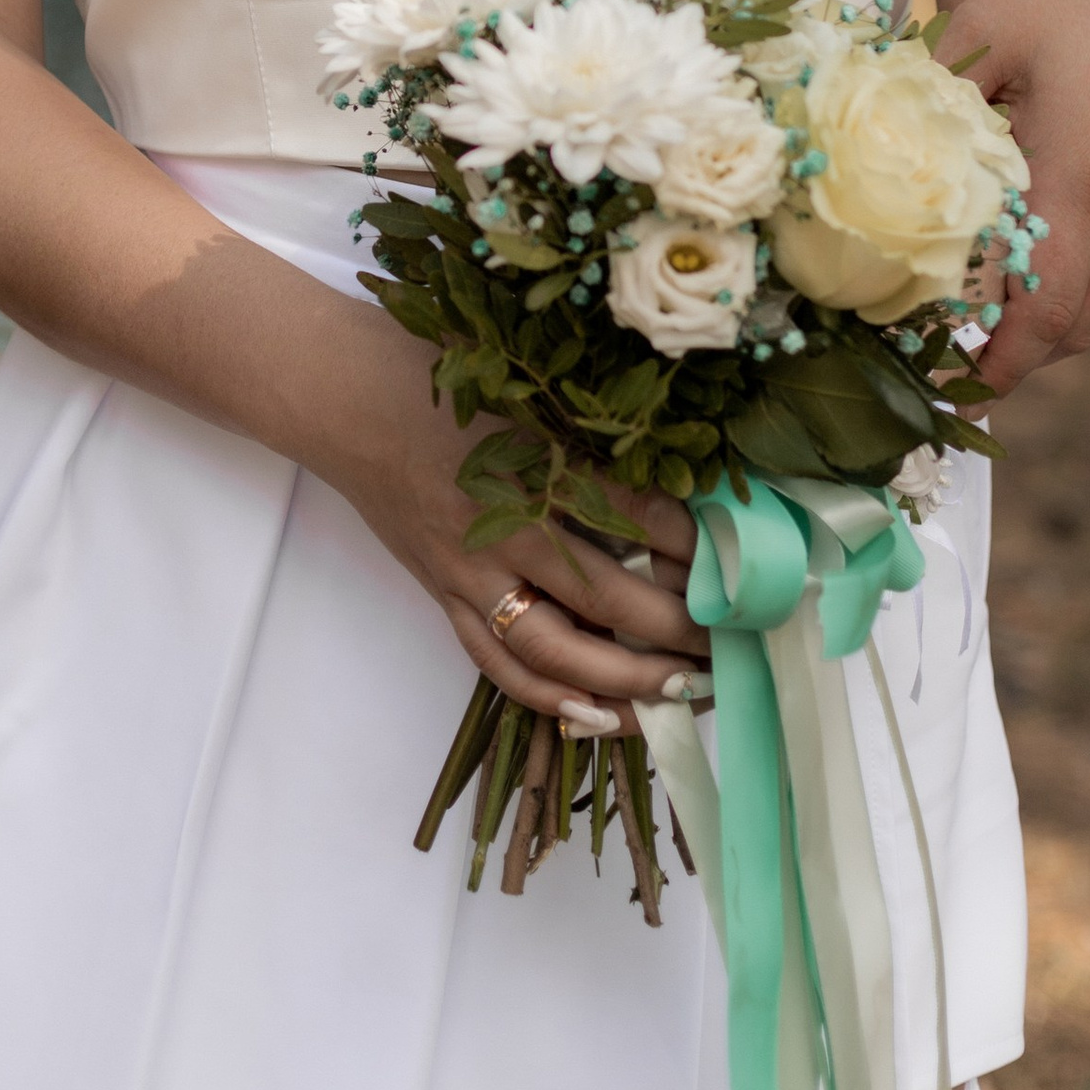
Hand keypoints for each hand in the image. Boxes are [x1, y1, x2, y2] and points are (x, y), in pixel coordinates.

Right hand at [311, 311, 707, 736]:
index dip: (694, 547)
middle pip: (606, 595)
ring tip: (683, 692)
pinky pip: (499, 664)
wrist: (347, 399)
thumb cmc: (441, 374)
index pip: (635, 515)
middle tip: (732, 644)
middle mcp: (506, 526)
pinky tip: (597, 715)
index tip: (743, 566)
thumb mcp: (527, 385)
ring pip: (557, 648)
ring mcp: (470, 572)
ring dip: (626, 679)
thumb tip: (680, 474)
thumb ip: (594, 429)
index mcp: (535, 461)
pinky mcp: (444, 596)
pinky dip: (550, 696)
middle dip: (677, 627)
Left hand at [942, 0, 1089, 393]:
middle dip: (1024, 359)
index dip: (997, 364)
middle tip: (966, 362)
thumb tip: (864, 146)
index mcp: (1081, 177)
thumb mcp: (984, 29)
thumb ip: (928, 98)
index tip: (951, 383)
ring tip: (1005, 323)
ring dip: (1063, 325)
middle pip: (1080, 326)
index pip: (1041, 312)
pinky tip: (1058, 264)